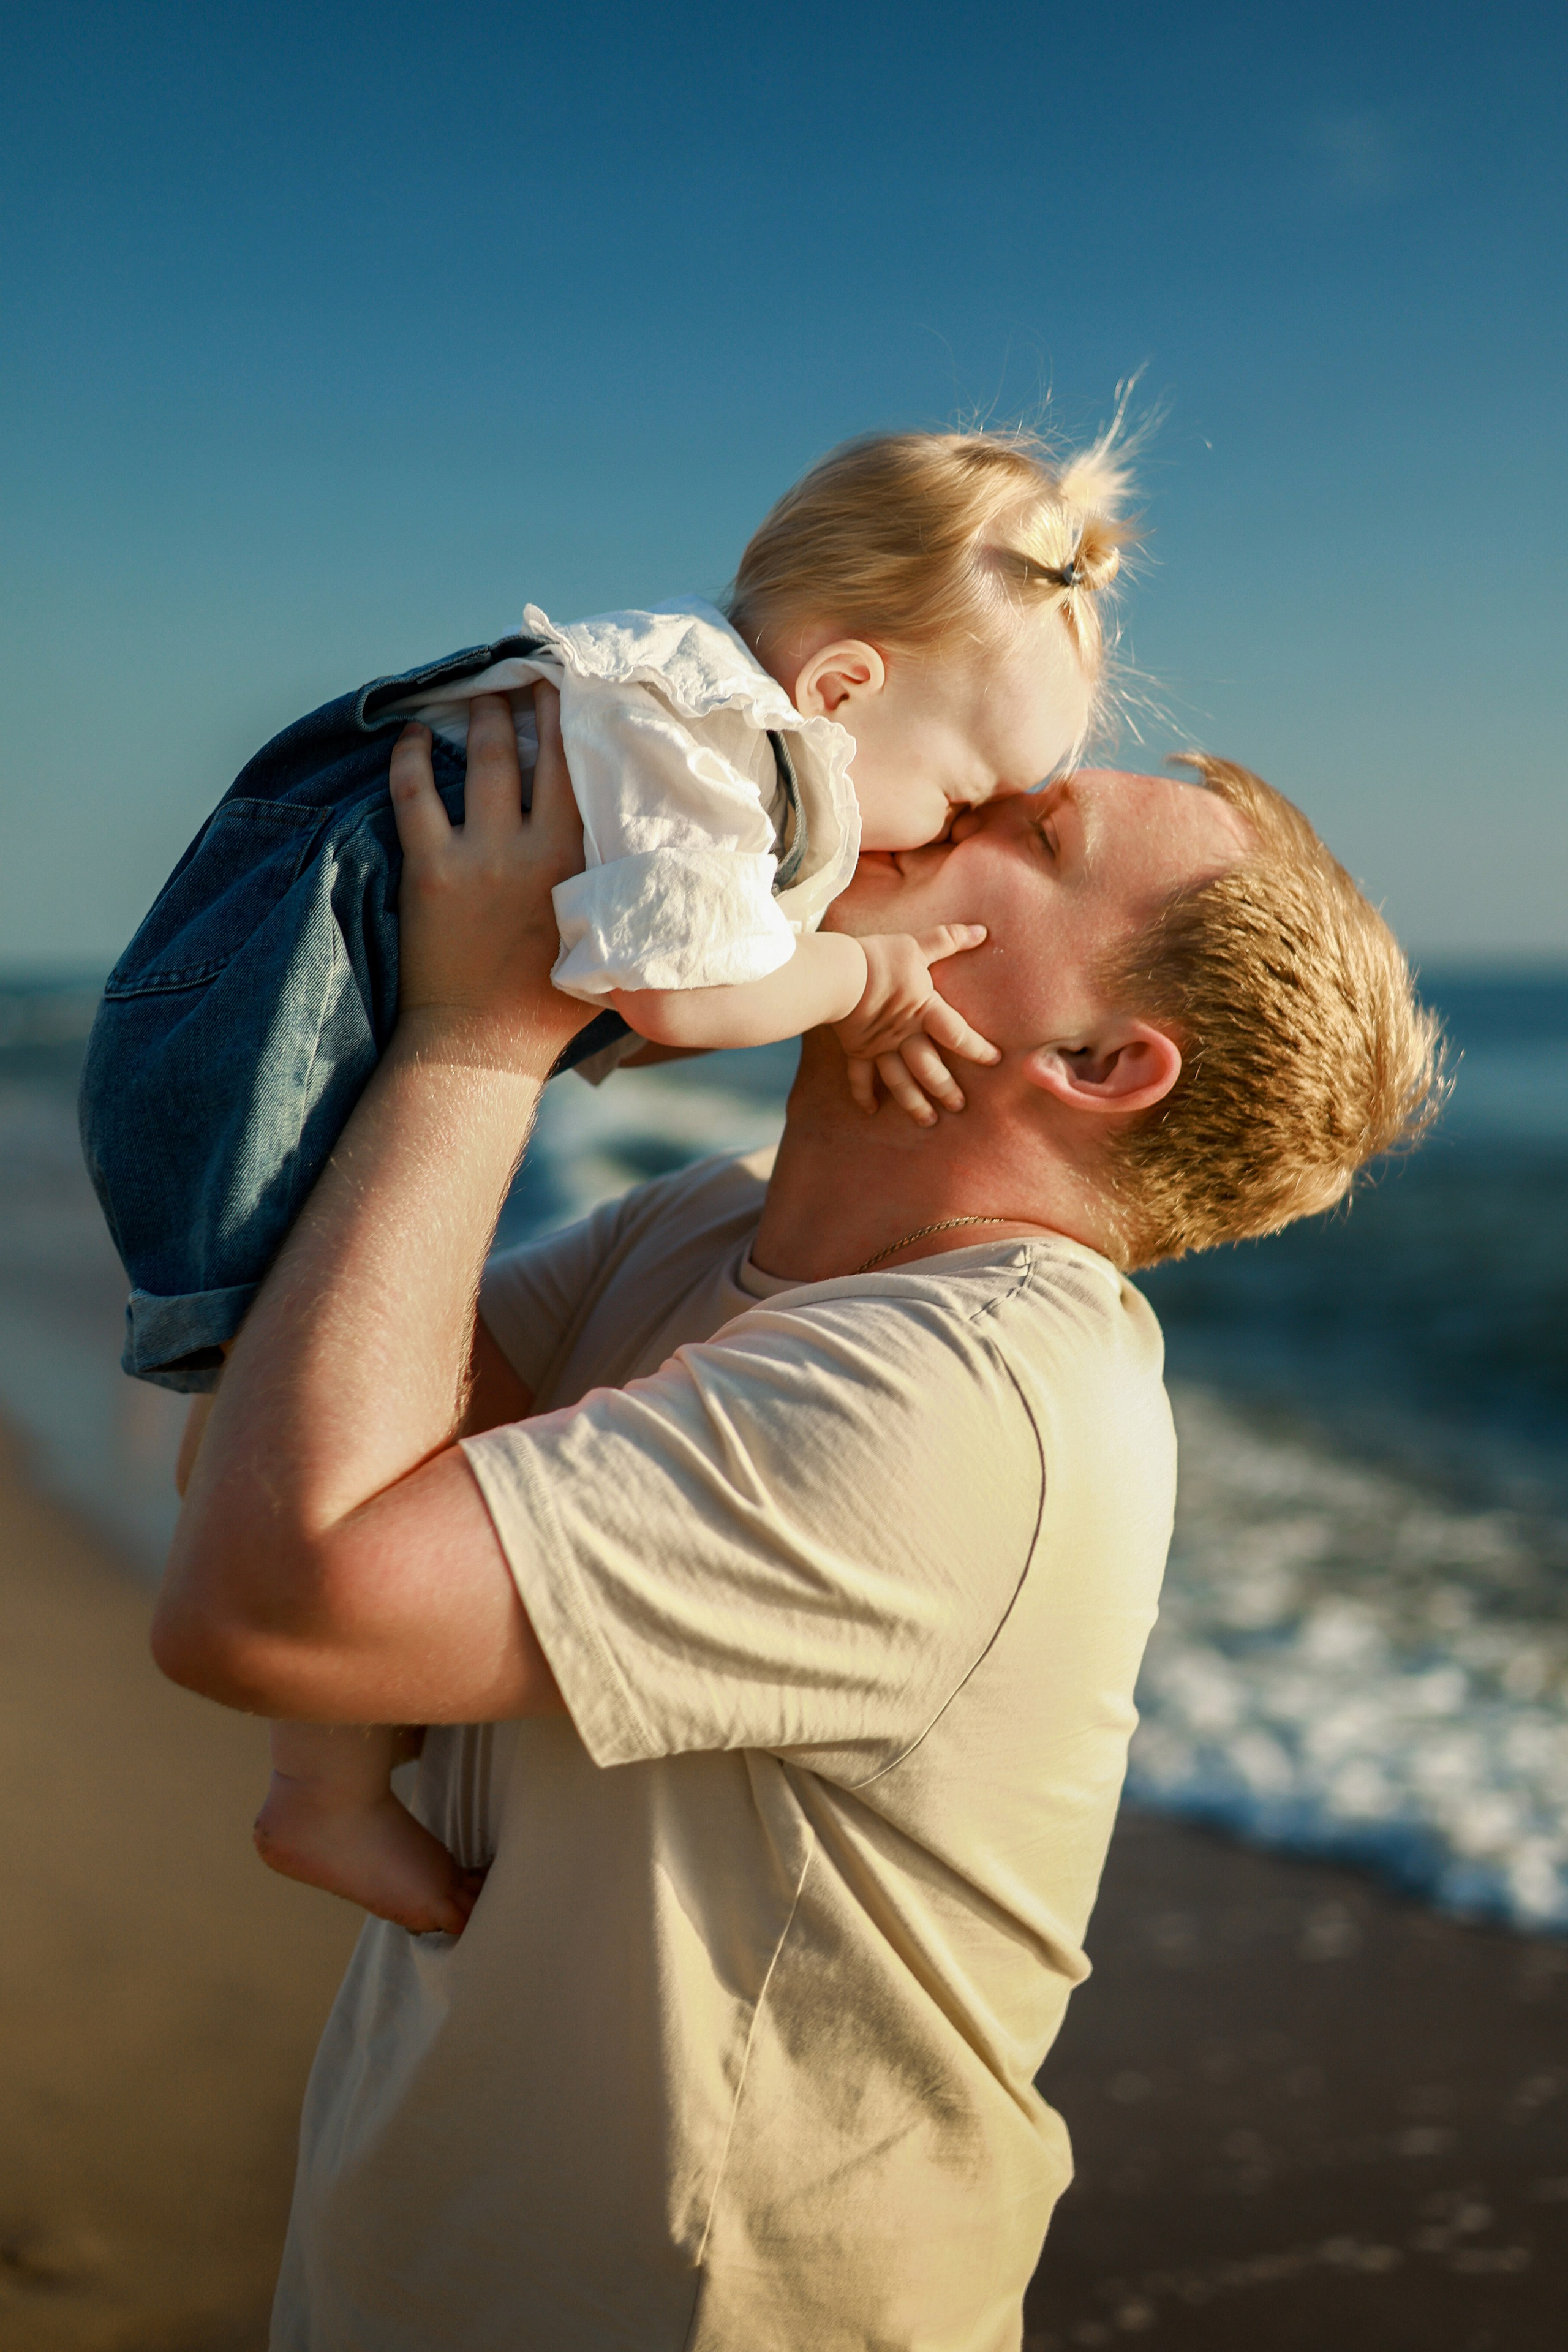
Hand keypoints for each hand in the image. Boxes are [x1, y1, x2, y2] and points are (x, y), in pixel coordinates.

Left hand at [390, 688, 589, 1065]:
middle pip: (535, 751)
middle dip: (532, 704)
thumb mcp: (611, 948)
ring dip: (480, 719)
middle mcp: (535, 848)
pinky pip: (414, 795)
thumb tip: (651, 866)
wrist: (482, 1046)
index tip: (580, 689)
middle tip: (528, 675)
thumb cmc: (549, 1007)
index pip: (586, 773)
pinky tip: (409, 734)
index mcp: (583, 863)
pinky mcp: (430, 869)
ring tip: (479, 693)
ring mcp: (480, 855)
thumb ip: (624, 900)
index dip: (581, 724)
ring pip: (482, 761)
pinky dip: (408, 759)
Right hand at [833, 927, 999, 1126]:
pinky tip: (871, 1111)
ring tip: (928, 1121)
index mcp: (923, 1011)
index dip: (978, 1049)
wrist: (838, 973)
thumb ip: (949, 940)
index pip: (958, 1035)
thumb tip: (982, 931)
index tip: (995, 1061)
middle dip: (945, 1089)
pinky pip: (860, 1078)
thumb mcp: (917, 945)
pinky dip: (864, 1095)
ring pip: (899, 1081)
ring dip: (914, 1103)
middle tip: (960, 1106)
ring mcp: (879, 1046)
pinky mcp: (856, 1050)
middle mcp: (904, 1036)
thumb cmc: (880, 958)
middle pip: (929, 1068)